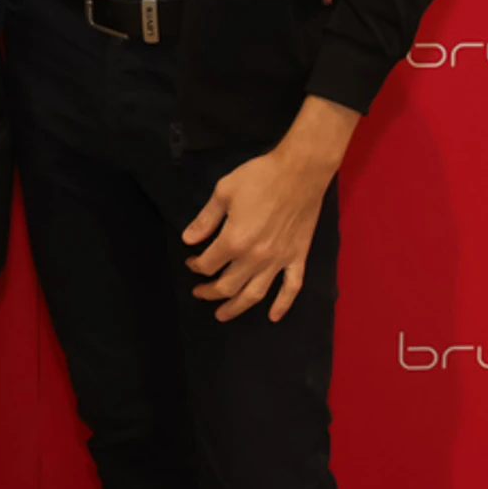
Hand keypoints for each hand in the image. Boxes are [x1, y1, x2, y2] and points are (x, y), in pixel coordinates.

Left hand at [181, 97, 359, 321]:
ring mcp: (278, 261)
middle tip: (199, 293)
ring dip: (236, 308)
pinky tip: (273, 317)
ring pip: (254, 294)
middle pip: (227, 285)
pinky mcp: (297, 258)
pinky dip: (282, 305)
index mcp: (234, 241)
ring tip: (222, 315)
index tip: (191, 261)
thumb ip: (205, 219)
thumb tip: (188, 240)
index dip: (195, 265)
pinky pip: (291, 288)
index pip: (208, 264)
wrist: (300, 172)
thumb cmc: (259, 177)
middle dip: (209, 292)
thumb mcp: (223, 192)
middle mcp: (255, 258)